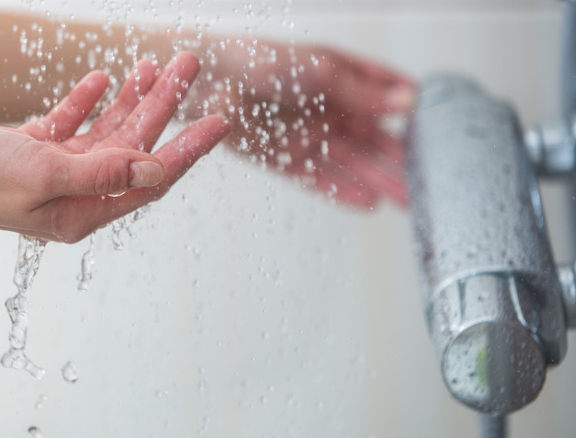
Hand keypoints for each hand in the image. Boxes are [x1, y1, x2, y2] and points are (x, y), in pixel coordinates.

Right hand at [0, 52, 228, 241]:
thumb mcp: (45, 174)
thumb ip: (104, 171)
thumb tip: (156, 170)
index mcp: (82, 211)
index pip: (150, 179)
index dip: (188, 149)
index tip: (219, 121)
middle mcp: (73, 194)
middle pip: (132, 147)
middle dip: (163, 105)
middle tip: (188, 65)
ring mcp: (50, 172)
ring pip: (104, 131)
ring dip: (130, 98)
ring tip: (155, 63)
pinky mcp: (28, 151)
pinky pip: (68, 125)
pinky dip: (85, 102)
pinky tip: (102, 79)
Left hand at [199, 41, 413, 207]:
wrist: (210, 80)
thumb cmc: (261, 60)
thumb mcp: (319, 70)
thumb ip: (362, 91)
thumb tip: (409, 101)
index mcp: (341, 79)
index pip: (387, 95)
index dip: (414, 111)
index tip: (444, 131)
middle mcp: (328, 109)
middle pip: (374, 138)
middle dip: (402, 159)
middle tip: (433, 181)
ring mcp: (308, 136)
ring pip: (352, 163)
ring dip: (380, 181)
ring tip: (409, 200)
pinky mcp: (285, 158)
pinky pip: (319, 179)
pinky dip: (343, 191)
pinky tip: (369, 203)